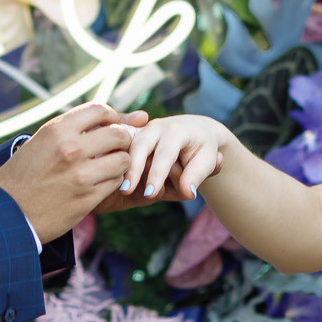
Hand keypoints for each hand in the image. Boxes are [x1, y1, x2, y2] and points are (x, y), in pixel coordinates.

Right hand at [0, 103, 147, 241]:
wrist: (6, 213)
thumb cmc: (21, 177)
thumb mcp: (39, 143)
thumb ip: (69, 131)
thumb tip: (105, 118)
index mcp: (56, 130)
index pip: (100, 110)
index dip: (112, 116)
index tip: (111, 125)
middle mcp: (71, 148)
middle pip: (118, 133)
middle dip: (122, 139)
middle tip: (115, 148)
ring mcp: (81, 174)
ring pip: (122, 160)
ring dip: (120, 163)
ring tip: (109, 167)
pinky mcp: (88, 198)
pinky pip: (116, 183)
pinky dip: (113, 182)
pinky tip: (100, 183)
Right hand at [117, 115, 233, 203]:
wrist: (196, 129)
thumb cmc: (203, 149)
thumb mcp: (207, 161)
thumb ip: (197, 175)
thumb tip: (188, 192)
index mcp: (177, 131)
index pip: (165, 154)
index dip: (157, 175)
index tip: (150, 194)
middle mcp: (157, 127)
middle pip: (140, 146)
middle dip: (133, 168)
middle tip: (126, 191)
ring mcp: (143, 130)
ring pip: (129, 147)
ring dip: (125, 167)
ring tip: (120, 190)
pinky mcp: (134, 136)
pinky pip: (123, 148)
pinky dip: (119, 161)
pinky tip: (114, 179)